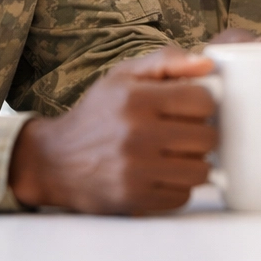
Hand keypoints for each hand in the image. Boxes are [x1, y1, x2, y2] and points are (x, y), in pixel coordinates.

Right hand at [8, 45, 216, 213]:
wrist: (54, 160)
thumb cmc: (97, 113)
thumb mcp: (123, 75)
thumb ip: (166, 61)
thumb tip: (207, 64)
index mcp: (135, 99)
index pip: (203, 101)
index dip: (202, 103)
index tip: (189, 107)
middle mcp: (135, 134)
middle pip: (207, 137)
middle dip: (200, 133)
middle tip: (182, 132)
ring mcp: (134, 171)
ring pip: (200, 170)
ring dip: (192, 162)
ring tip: (174, 154)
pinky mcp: (133, 199)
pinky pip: (182, 196)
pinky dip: (177, 186)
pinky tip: (161, 174)